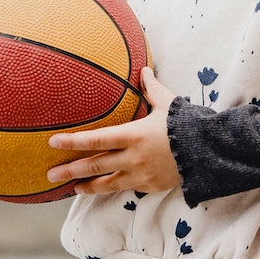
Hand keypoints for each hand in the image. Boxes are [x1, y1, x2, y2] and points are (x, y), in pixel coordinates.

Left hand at [47, 67, 180, 195]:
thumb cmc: (187, 124)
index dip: (72, 141)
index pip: (95, 139)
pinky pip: (126, 188)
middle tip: (50, 174)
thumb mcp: (168, 103)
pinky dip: (111, 188)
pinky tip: (102, 188)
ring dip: (87, 185)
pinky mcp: (150, 186)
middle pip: (95, 165)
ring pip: (107, 183)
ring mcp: (140, 175)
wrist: (209, 152)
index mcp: (133, 135)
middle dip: (70, 170)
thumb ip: (151, 88)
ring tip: (71, 187)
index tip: (53, 142)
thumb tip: (143, 70)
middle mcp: (133, 157)